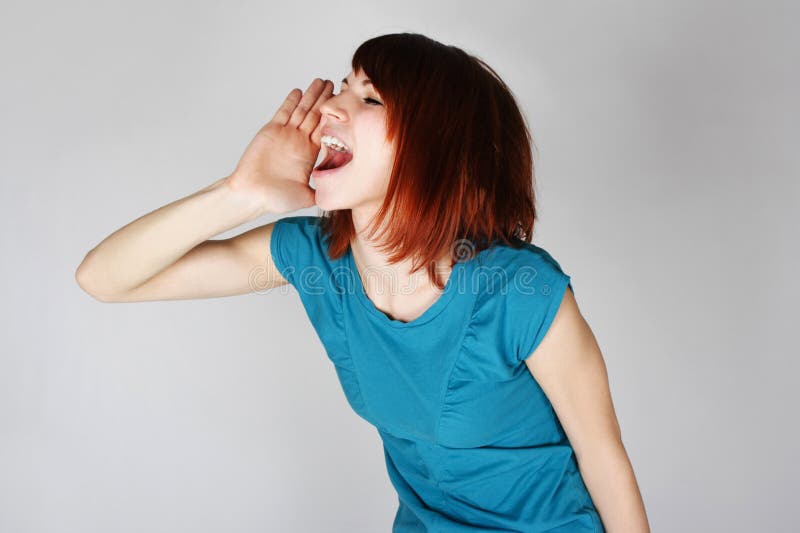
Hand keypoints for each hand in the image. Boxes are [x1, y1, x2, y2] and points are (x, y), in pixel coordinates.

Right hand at [227, 78, 332, 214]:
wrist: (251, 194)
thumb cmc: (276, 198)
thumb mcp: (306, 196)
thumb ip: (322, 191)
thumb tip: (342, 195)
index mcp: (310, 154)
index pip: (326, 131)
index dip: (336, 118)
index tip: (347, 106)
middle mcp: (299, 141)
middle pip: (316, 116)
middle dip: (326, 100)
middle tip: (337, 84)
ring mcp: (286, 134)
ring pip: (302, 110)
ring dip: (311, 96)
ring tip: (322, 81)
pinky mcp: (271, 130)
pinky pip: (283, 113)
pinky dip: (291, 102)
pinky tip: (299, 91)